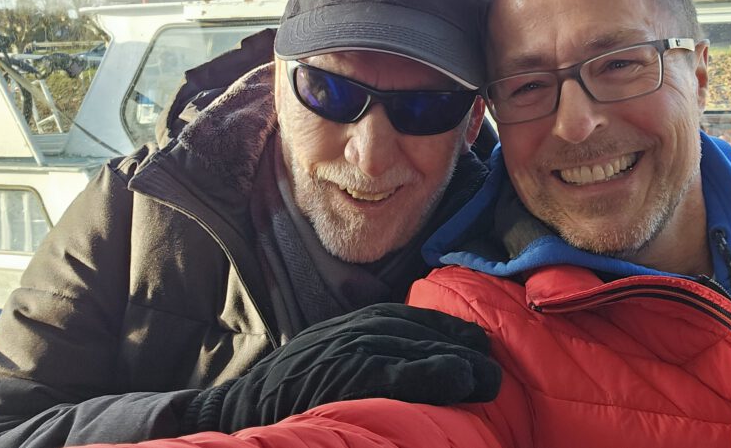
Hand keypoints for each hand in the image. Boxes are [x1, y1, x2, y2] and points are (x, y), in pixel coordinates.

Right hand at [184, 303, 500, 432]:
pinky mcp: (342, 374)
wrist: (238, 412)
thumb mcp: (329, 362)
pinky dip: (428, 374)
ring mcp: (345, 350)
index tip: (478, 345)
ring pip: (410, 347)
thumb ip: (367, 357)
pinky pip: (391, 371)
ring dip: (454, 359)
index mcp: (350, 326)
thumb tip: (416, 365)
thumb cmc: (288, 394)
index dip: (446, 331)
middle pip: (416, 330)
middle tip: (492, 365)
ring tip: (488, 378)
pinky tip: (459, 381)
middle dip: (458, 344)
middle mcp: (350, 330)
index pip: (408, 319)